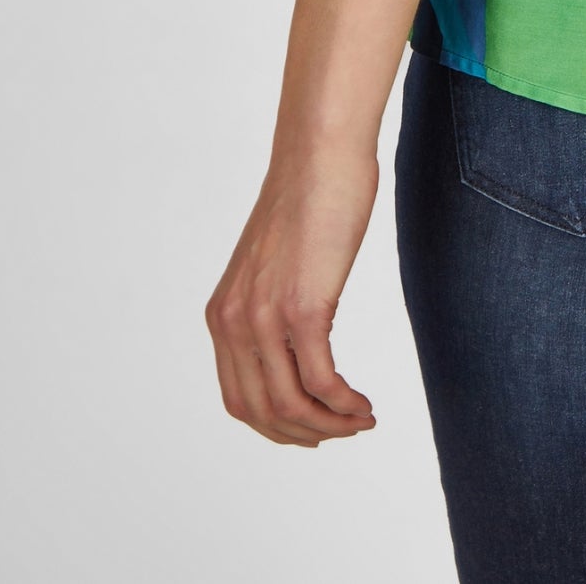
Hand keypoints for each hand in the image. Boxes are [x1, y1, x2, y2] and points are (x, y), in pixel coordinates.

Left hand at [206, 144, 380, 444]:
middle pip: (262, 412)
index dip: (277, 426)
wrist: (320, 152)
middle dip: (304, 433)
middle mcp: (233, 322)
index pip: (238, 399)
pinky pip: (321, 379)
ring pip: (291, 404)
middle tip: (341, 431)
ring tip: (361, 420)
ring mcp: (265, 317)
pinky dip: (343, 403)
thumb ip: (272, 304)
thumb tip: (296, 339)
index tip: (313, 427)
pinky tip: (364, 404)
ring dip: (329, 424)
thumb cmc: (309, 197)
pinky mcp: (302, 308)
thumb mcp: (274, 264)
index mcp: (221, 314)